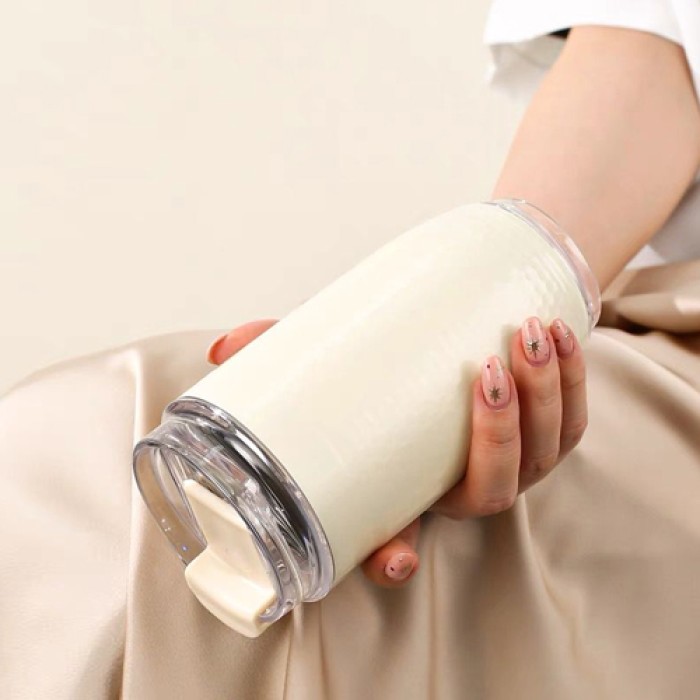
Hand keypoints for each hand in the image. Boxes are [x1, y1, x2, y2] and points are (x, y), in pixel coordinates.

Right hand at [206, 315, 587, 588]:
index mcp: (412, 493)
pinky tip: (560, 334)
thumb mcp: (337, 366)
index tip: (396, 562)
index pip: (400, 541)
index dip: (396, 558)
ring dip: (541, 395)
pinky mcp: (551, 434)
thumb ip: (287, 355)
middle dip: (496, 436)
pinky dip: (571, 379)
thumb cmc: (391, 371)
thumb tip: (224, 347)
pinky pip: (572, 418)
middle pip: (492, 488)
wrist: (457, 342)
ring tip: (525, 335)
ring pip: (543, 450)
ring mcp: (516, 464)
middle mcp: (464, 489)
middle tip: (483, 372)